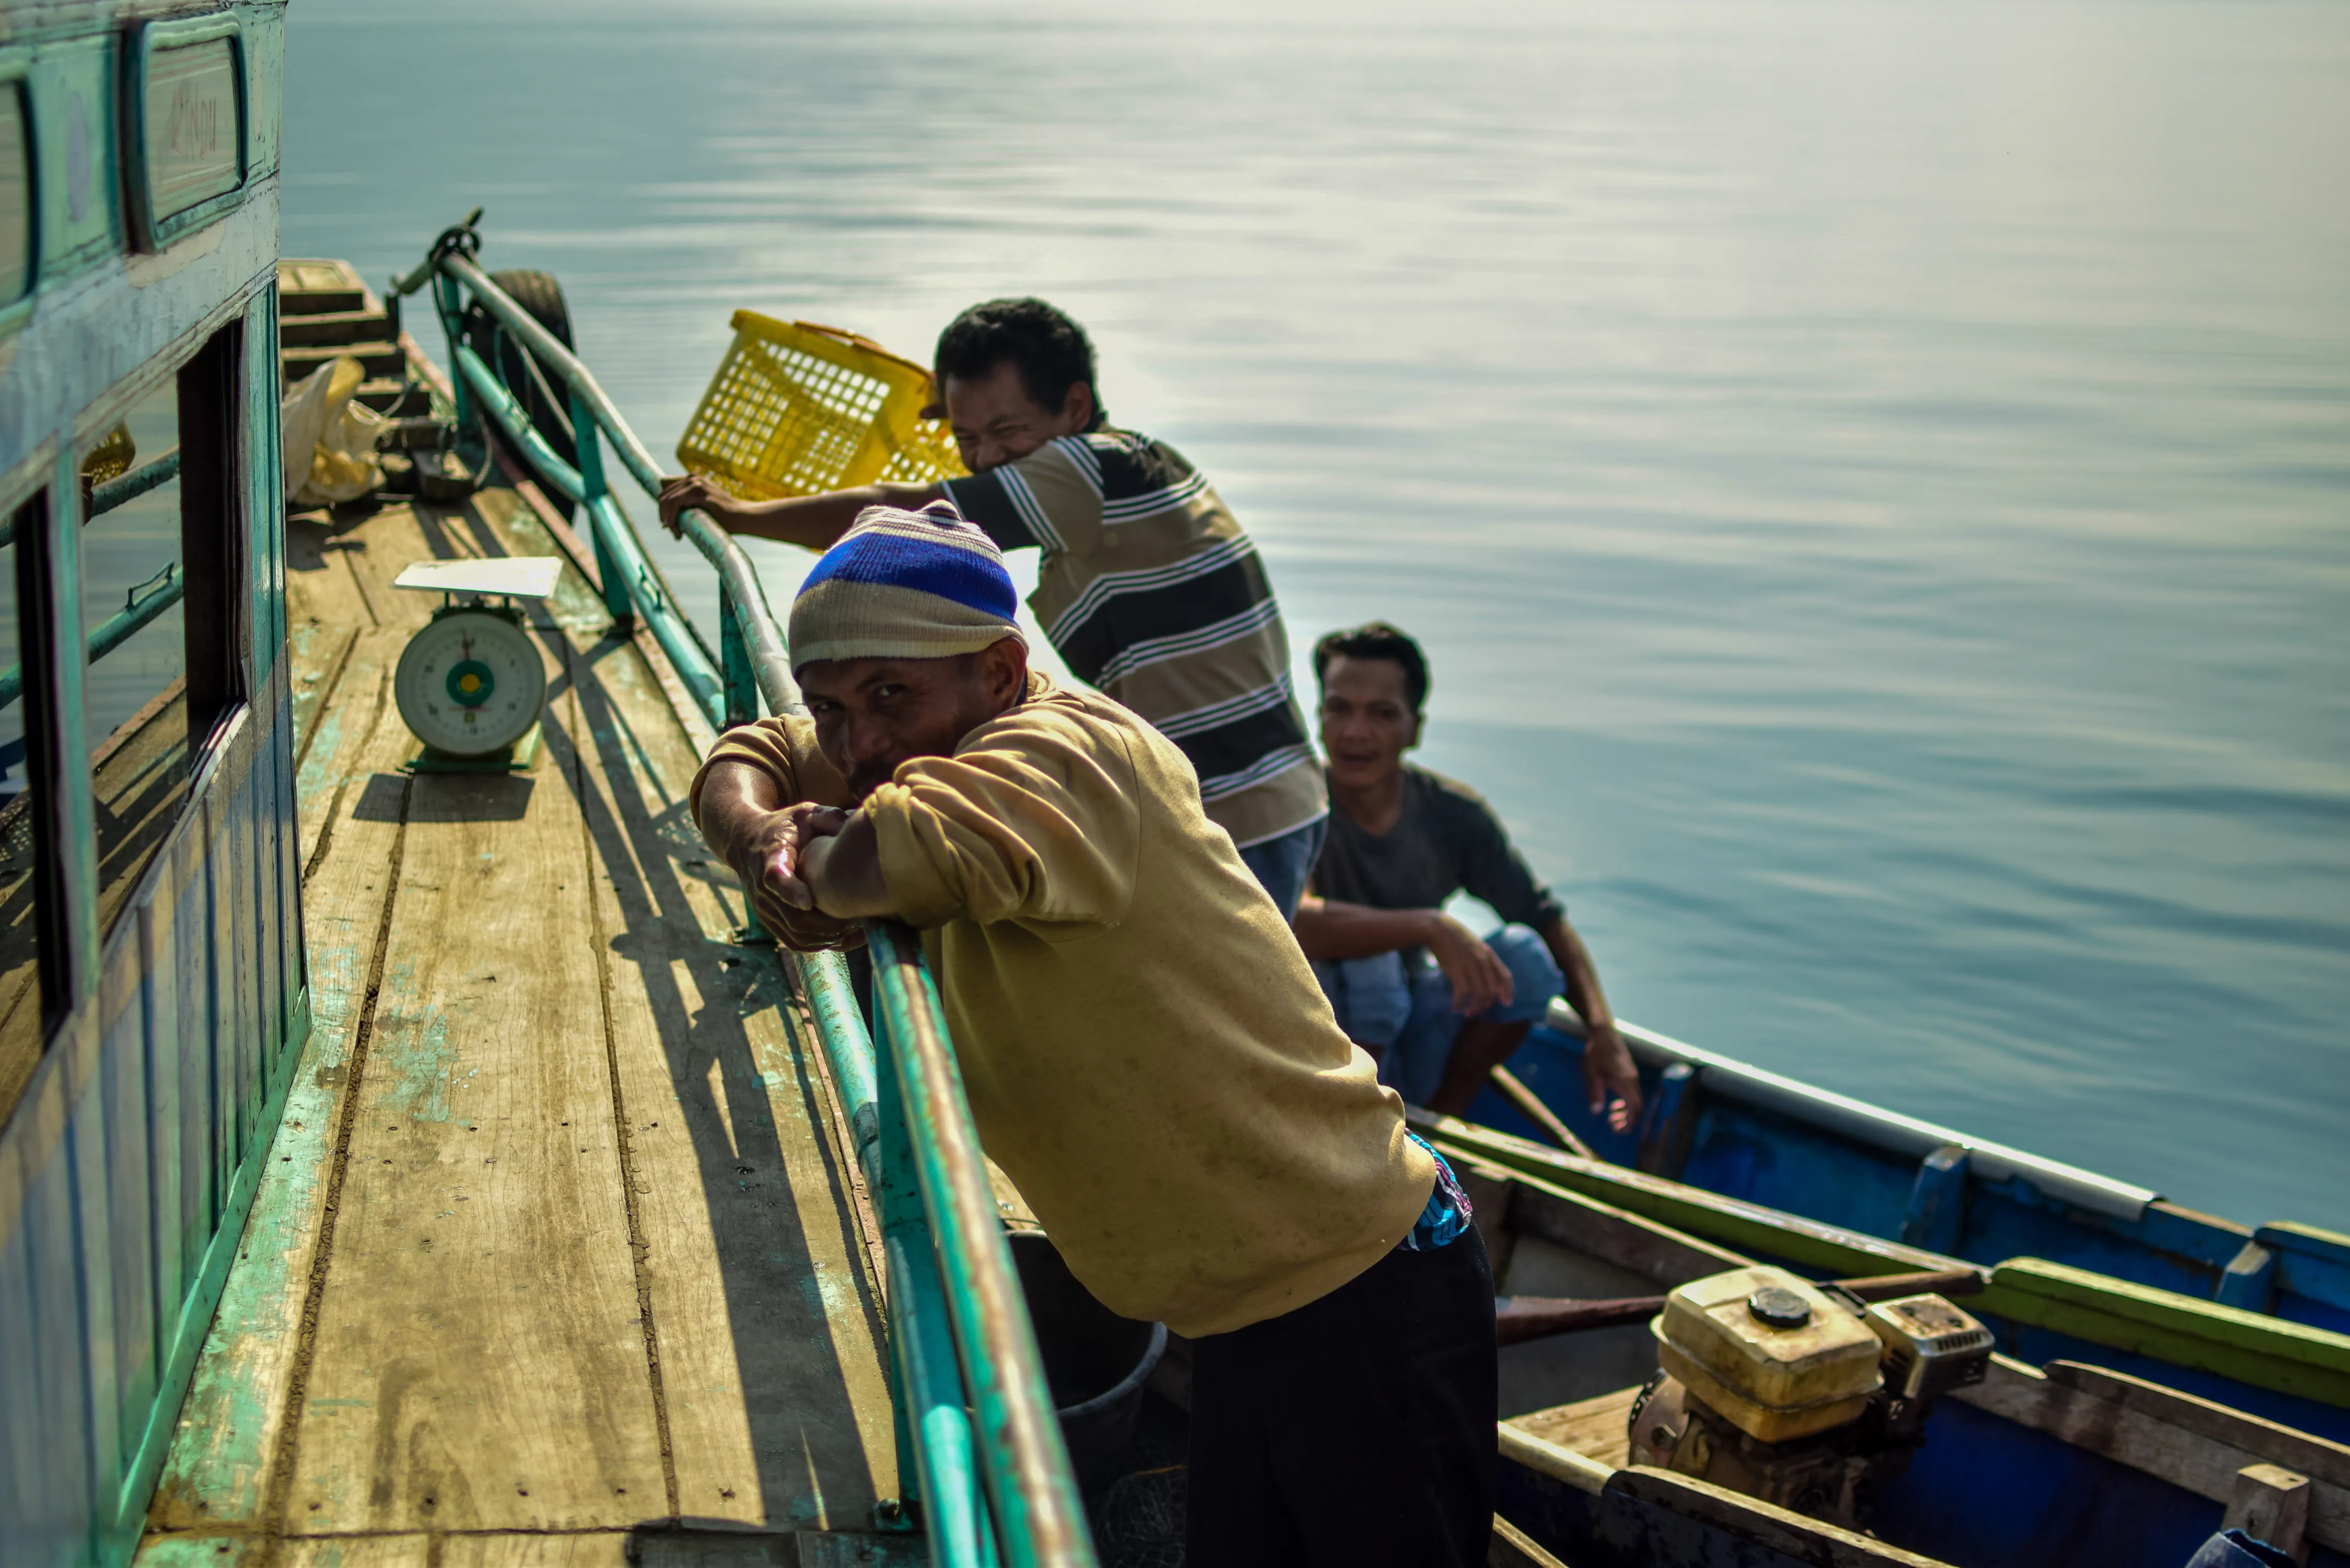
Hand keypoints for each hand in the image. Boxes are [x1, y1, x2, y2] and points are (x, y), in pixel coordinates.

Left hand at [658, 473, 736, 539]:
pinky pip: (674, 503)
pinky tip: (675, 530)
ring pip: (666, 499)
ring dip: (667, 518)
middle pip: (663, 495)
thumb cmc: (723, 517)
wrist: (741, 517)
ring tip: (676, 533)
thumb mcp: (701, 507)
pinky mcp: (698, 492)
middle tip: (673, 531)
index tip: (670, 524)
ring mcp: (695, 483)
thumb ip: (687, 507)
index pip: (665, 489)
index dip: (663, 507)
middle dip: (663, 514)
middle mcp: (692, 478)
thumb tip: (665, 522)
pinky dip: (671, 517)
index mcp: (692, 479)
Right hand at [733, 803, 858, 950]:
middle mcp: (763, 889)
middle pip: (792, 916)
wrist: (749, 843)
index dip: (790, 890)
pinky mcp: (771, 923)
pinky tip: (845, 937)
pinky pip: (796, 943)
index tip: (807, 901)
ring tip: (857, 928)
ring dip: (828, 936)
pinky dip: (822, 944)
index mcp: (770, 858)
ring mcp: (766, 910)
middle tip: (859, 918)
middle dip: (827, 922)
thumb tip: (856, 823)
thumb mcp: (804, 814)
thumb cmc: (785, 828)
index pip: (774, 877)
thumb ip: (827, 817)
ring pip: (797, 934)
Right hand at [1418, 912, 1513, 1015]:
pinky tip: (1455, 1007)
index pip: (1505, 976)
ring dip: (1473, 1008)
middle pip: (1491, 990)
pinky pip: (1462, 993)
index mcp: (1489, 954)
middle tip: (1477, 1011)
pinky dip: (1459, 1004)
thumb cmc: (1454, 938)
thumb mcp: (1475, 946)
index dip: (1508, 991)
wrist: (1438, 928)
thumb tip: (1487, 977)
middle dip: (1486, 1004)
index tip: (1506, 1003)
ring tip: (1467, 1013)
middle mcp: (1482, 961)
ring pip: (1479, 995)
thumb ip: (1483, 959)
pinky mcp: (1456, 970)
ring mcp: (1470, 966)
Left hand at [1582, 1021, 1642, 1134]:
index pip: (1635, 1108)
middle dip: (1628, 1120)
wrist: (1604, 1033)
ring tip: (1611, 1118)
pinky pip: (1632, 1093)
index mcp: (1625, 1082)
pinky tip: (1613, 1105)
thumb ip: (1595, 1094)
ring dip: (1626, 1112)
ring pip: (1635, 1100)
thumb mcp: (1592, 1074)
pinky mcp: (1630, 1073)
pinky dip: (1626, 1102)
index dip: (1629, 1123)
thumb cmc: (1596, 1053)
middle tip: (1613, 1127)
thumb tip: (1596, 1112)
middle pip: (1638, 1107)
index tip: (1619, 1131)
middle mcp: (1633, 1080)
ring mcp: (1633, 1076)